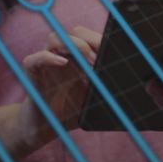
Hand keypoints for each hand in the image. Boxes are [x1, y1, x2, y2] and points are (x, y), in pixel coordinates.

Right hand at [17, 26, 100, 145]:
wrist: (45, 128)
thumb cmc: (71, 111)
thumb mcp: (95, 98)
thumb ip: (106, 87)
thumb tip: (130, 84)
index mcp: (77, 58)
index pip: (88, 36)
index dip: (99, 40)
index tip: (112, 51)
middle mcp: (61, 56)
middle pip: (74, 33)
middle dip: (90, 41)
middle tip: (100, 61)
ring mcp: (46, 63)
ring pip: (54, 38)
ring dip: (73, 46)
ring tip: (88, 64)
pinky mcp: (32, 74)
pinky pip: (35, 59)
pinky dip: (47, 57)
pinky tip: (63, 63)